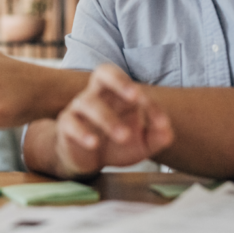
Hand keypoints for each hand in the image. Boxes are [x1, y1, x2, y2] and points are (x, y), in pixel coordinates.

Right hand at [55, 64, 173, 176]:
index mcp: (118, 94)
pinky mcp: (66, 125)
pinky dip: (82, 132)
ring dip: (107, 119)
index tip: (161, 123)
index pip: (133, 87)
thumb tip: (167, 131)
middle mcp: (97, 94)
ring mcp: (79, 108)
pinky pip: (70, 123)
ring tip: (123, 136)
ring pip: (88, 102)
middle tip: (135, 97)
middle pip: (103, 72)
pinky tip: (94, 144)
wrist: (87, 160)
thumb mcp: (142, 142)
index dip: (148, 103)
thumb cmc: (117, 143)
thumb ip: (158, 136)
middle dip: (119, 80)